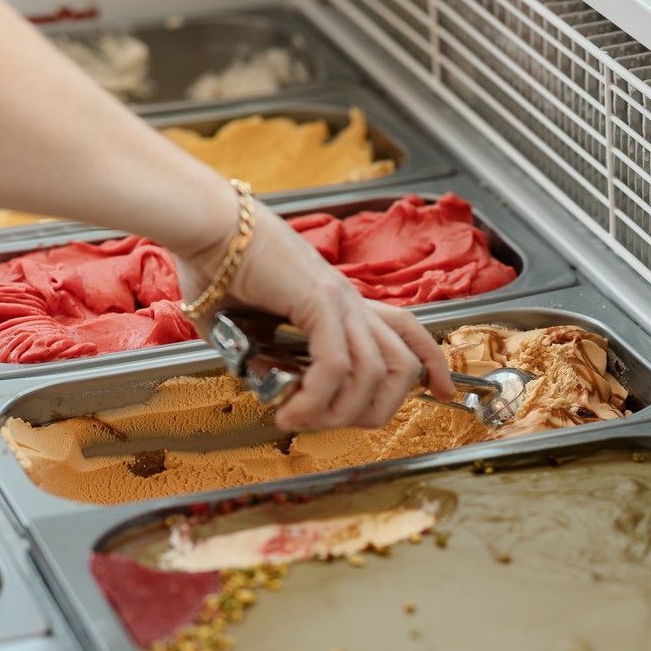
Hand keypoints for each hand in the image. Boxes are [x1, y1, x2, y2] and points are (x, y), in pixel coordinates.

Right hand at [181, 196, 454, 432]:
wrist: (205, 225)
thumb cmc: (217, 265)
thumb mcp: (246, 328)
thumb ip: (263, 360)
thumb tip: (274, 389)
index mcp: (340, 300)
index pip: (408, 331)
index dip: (434, 364)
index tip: (445, 392)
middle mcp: (349, 300)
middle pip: (403, 364)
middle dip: (376, 410)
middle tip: (331, 425)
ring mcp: (338, 299)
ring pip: (375, 372)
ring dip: (341, 412)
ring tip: (300, 420)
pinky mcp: (318, 300)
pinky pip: (335, 365)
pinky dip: (317, 398)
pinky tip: (290, 410)